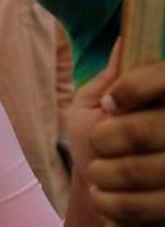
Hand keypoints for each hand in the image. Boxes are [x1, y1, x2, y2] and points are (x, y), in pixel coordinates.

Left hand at [68, 41, 164, 223]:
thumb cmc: (100, 141)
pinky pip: (153, 206)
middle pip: (150, 129)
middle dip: (110, 139)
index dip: (136, 86)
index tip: (111, 101)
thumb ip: (108, 81)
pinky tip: (106, 197)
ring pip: (150, 170)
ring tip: (99, 174)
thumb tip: (123, 42)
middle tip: (99, 144)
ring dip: (109, 174)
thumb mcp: (95, 106)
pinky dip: (118, 204)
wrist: (107, 192)